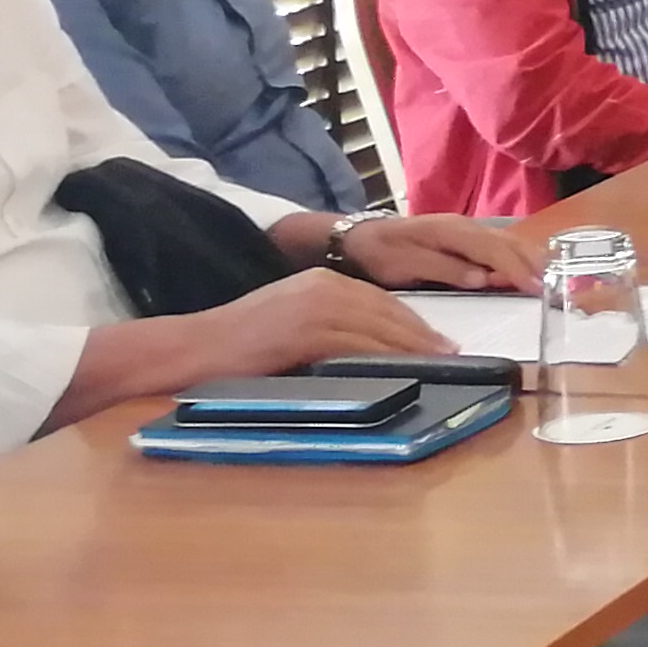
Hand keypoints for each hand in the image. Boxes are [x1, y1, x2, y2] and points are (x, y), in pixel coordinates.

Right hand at [182, 267, 455, 377]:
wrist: (195, 346)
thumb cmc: (240, 343)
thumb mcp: (293, 319)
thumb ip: (330, 323)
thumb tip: (372, 346)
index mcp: (321, 279)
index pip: (381, 299)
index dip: (413, 321)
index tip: (438, 339)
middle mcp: (323, 285)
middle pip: (388, 310)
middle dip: (423, 333)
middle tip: (453, 352)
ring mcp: (316, 306)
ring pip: (380, 326)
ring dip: (414, 346)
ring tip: (441, 362)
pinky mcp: (307, 330)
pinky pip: (359, 343)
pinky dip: (388, 355)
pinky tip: (408, 367)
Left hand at [328, 212, 543, 293]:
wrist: (359, 238)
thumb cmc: (381, 254)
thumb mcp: (404, 265)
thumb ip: (444, 269)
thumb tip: (482, 279)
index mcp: (451, 232)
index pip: (494, 250)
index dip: (516, 269)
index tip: (536, 287)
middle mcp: (466, 226)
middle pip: (509, 243)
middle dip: (534, 264)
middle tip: (557, 287)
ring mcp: (468, 229)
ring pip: (509, 242)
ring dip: (532, 260)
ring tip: (552, 278)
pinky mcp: (467, 237)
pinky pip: (501, 246)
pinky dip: (520, 258)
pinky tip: (530, 269)